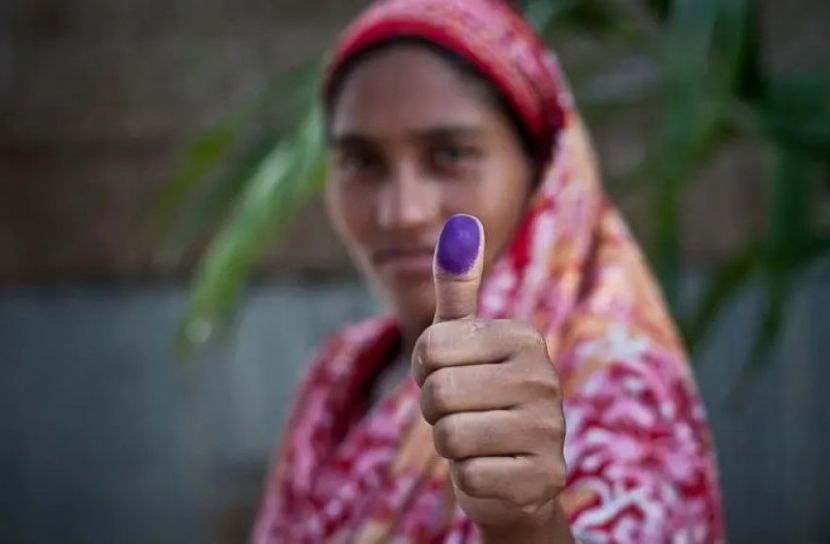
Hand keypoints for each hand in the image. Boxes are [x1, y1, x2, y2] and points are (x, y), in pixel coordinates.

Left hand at [412, 214, 570, 540]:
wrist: (514, 470)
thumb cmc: (479, 395)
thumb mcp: (464, 339)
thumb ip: (458, 285)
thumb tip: (461, 220)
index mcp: (523, 337)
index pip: (430, 347)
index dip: (425, 370)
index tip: (453, 376)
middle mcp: (544, 378)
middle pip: (437, 393)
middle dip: (435, 411)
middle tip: (465, 413)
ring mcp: (550, 430)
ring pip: (449, 436)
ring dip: (451, 446)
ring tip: (479, 441)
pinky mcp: (544, 478)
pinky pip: (469, 477)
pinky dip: (470, 479)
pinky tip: (494, 470)